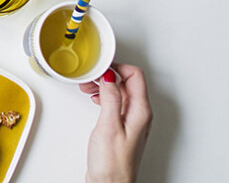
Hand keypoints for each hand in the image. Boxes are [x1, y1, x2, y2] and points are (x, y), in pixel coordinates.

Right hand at [80, 65, 152, 182]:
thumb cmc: (112, 163)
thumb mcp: (109, 125)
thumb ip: (110, 97)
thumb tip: (110, 76)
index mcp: (140, 111)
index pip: (135, 75)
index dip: (117, 66)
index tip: (100, 66)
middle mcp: (139, 114)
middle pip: (127, 81)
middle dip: (108, 74)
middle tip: (91, 76)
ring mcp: (132, 119)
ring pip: (120, 90)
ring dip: (104, 85)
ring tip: (89, 87)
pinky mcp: (122, 125)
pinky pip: (116, 101)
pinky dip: (104, 95)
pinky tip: (95, 99)